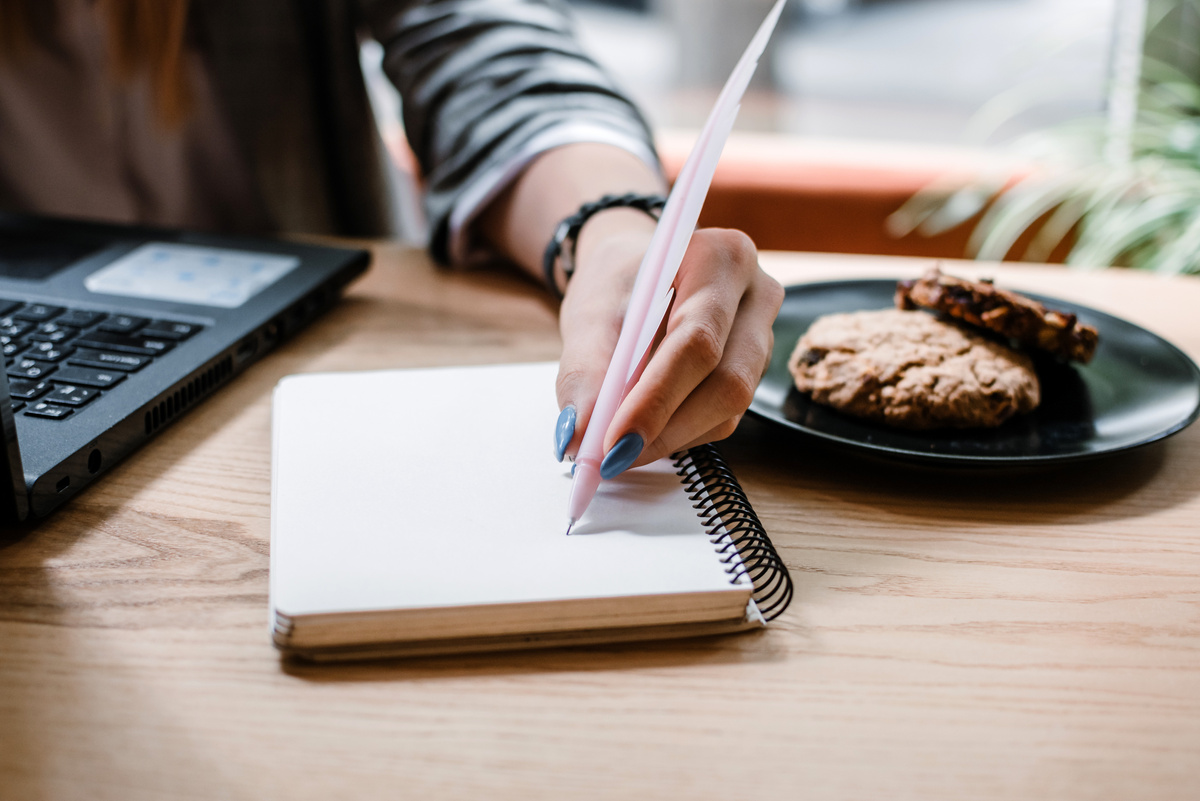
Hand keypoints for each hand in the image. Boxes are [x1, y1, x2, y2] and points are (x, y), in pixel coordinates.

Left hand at [554, 211, 783, 474]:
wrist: (635, 274)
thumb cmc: (618, 282)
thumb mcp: (589, 313)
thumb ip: (584, 371)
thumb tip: (578, 433)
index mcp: (721, 259)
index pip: (697, 340)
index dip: (657, 397)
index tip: (613, 439)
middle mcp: (756, 295)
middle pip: (725, 381)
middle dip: (663, 428)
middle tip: (610, 457)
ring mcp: (762, 337)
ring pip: (727, 409)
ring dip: (668, 437)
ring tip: (617, 447)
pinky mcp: (752, 373)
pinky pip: (722, 419)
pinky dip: (676, 435)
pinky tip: (643, 432)